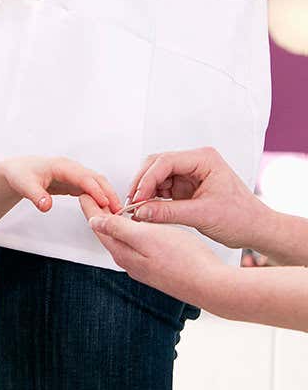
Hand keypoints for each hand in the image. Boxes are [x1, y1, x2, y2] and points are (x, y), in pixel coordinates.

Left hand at [0, 156, 120, 212]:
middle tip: (118, 211)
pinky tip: (104, 211)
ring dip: (107, 197)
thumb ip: (36, 196)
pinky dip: (99, 199)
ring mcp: (74, 175)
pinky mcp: (74, 183)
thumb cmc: (19, 174)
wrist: (16, 171)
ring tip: (115, 213)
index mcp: (61, 166)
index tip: (105, 202)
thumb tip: (46, 206)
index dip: (95, 190)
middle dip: (109, 193)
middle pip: (96, 179)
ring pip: (96, 184)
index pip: (84, 177)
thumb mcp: (24, 185)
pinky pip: (91, 190)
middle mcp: (71, 168)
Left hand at [81, 195, 232, 309]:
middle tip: (96, 195)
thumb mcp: (147, 237)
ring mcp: (143, 266)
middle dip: (101, 213)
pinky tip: (141, 226)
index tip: (83, 192)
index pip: (99, 226)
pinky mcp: (157, 267)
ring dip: (117, 222)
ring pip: (123, 239)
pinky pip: (138, 245)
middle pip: (108, 233)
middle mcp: (130, 261)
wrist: (212, 285)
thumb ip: (118, 229)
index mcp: (123, 252)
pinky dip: (133, 231)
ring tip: (115, 206)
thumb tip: (93, 221)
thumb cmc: (184, 260)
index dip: (91, 207)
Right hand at [126, 147, 267, 248]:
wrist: (256, 229)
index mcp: (205, 160)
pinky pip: (161, 188)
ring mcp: (189, 174)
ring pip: (155, 176)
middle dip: (142, 183)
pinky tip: (147, 210)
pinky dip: (152, 199)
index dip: (147, 179)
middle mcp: (195, 163)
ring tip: (138, 209)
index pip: (165, 161)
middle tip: (133, 203)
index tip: (137, 198)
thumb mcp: (202, 215)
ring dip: (145, 192)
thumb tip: (141, 211)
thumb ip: (168, 212)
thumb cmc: (242, 218)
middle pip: (156, 165)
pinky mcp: (185, 187)